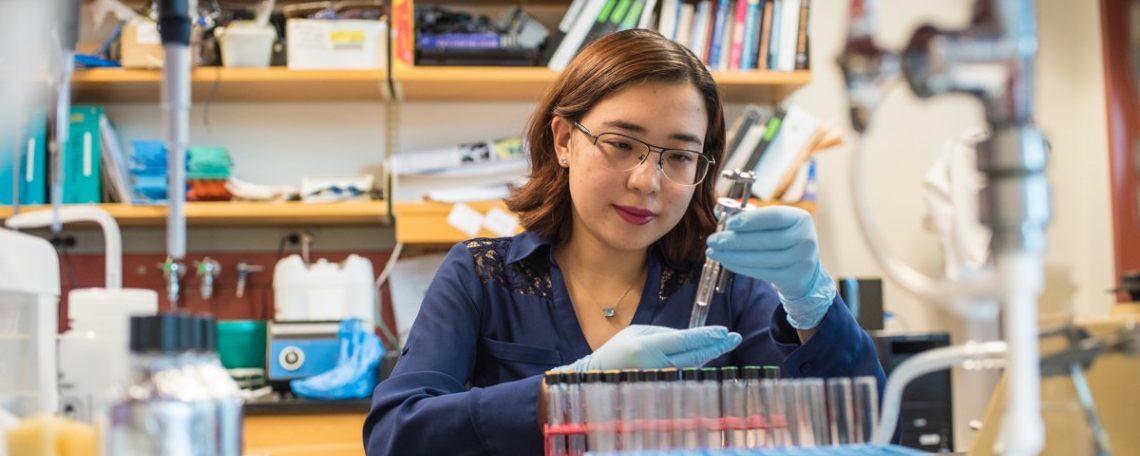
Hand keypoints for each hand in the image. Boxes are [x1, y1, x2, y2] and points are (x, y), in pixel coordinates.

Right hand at [557, 325, 741, 372]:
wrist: (597, 378)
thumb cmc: (616, 352)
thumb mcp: (637, 333)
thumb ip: (664, 333)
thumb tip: (691, 337)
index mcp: (647, 347)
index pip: (685, 340)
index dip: (707, 336)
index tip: (724, 331)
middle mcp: (656, 364)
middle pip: (694, 355)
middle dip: (717, 346)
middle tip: (734, 337)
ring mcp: (659, 378)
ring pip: (693, 366)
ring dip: (710, 354)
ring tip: (725, 342)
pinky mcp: (662, 386)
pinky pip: (685, 374)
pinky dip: (697, 363)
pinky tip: (708, 354)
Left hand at [706, 206, 835, 329]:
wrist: (804, 272)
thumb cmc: (782, 241)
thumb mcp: (773, 226)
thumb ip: (750, 218)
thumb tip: (719, 211)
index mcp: (800, 218)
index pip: (774, 217)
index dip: (750, 220)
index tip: (728, 223)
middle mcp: (805, 238)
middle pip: (766, 239)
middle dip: (734, 240)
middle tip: (712, 240)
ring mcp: (802, 260)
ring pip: (762, 258)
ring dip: (733, 255)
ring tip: (713, 252)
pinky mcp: (793, 278)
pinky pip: (762, 272)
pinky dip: (740, 267)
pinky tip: (726, 262)